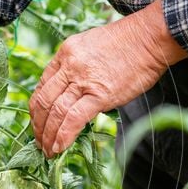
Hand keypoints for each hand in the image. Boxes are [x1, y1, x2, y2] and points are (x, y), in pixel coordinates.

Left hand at [30, 0, 187, 156]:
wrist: (150, 37)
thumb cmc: (127, 43)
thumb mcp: (91, 48)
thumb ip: (77, 69)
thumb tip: (72, 95)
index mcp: (65, 53)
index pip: (42, 85)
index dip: (37, 109)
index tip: (38, 123)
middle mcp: (69, 66)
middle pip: (43, 101)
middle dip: (38, 126)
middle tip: (38, 142)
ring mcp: (83, 80)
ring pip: (55, 112)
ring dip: (48, 136)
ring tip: (48, 151)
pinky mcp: (100, 94)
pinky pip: (74, 119)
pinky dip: (63, 136)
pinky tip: (59, 148)